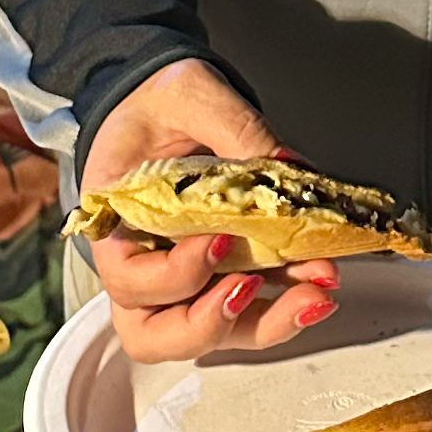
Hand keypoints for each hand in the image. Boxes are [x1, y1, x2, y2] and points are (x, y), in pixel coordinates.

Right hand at [75, 59, 343, 361]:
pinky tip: (318, 282)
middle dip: (213, 324)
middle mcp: (139, 264)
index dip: (176, 274)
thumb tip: (289, 168)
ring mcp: (178, 280)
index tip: (221, 240)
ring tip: (313, 294)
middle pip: (156, 334)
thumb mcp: (191, 94)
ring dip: (262, 325)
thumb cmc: (158, 101)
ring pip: (205, 337)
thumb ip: (236, 129)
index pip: (129, 278)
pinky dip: (281, 308)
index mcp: (113, 221)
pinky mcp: (217, 278)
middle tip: (259, 289)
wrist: (165, 102)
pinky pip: (243, 313)